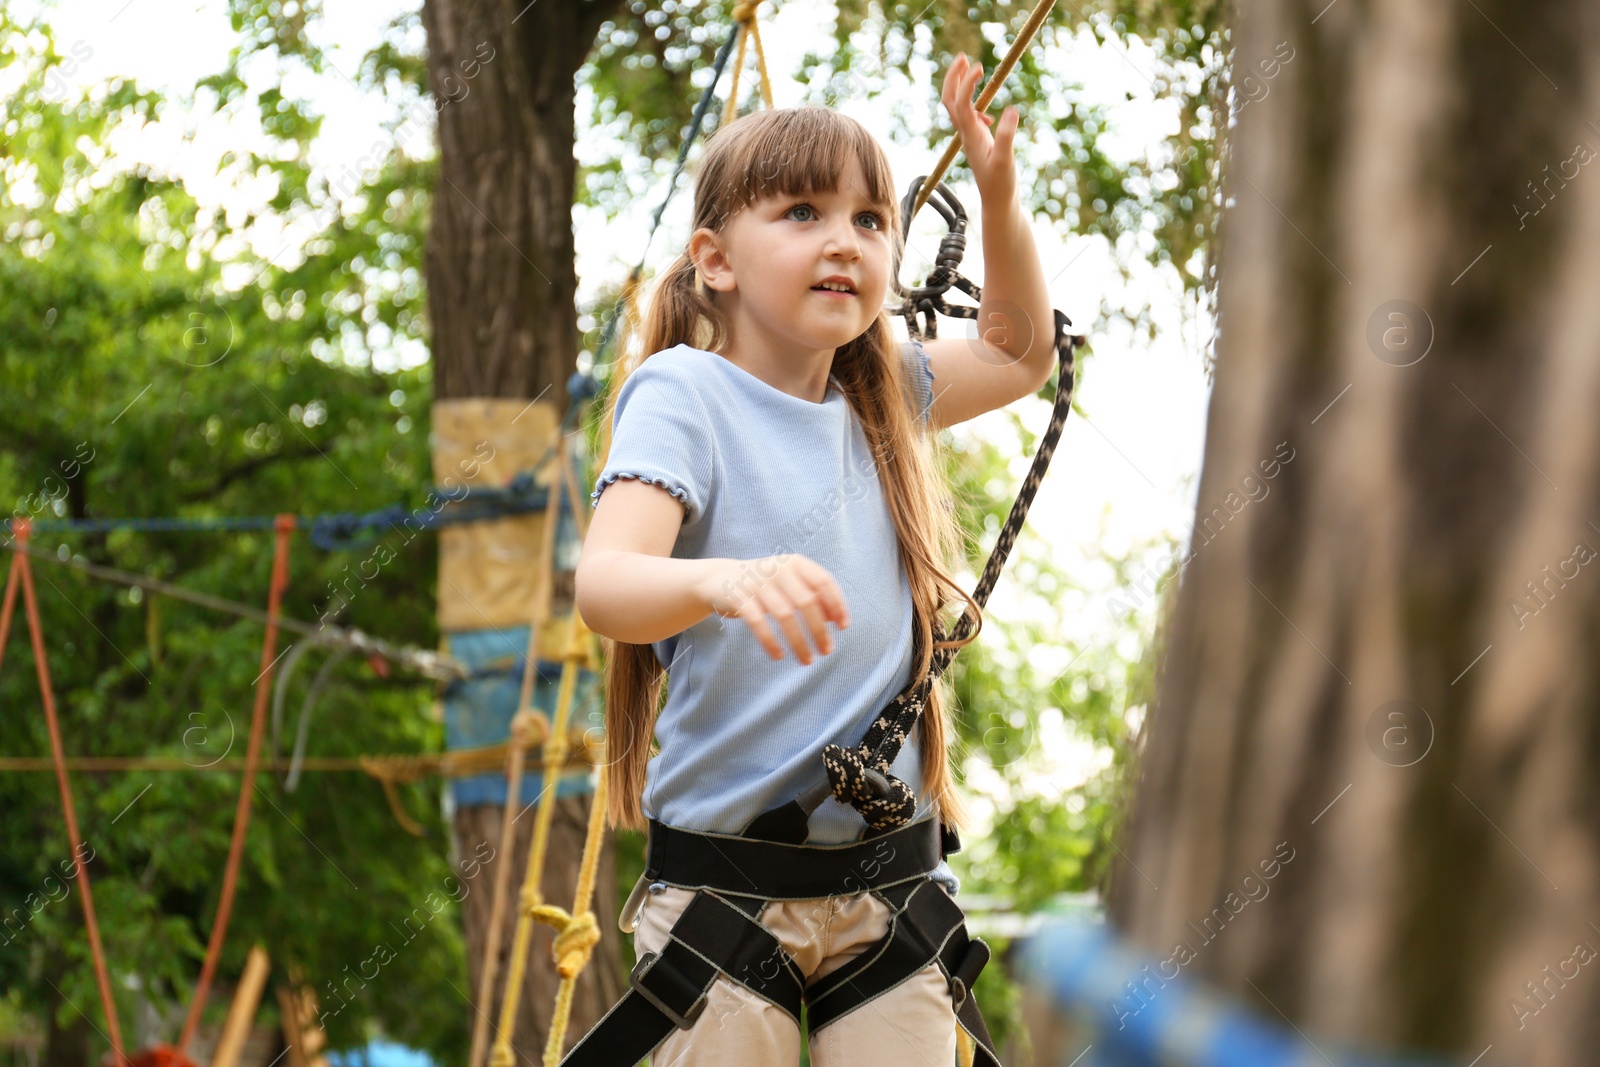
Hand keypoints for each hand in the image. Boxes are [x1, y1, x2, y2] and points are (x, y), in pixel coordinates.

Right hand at [699, 554, 850, 664]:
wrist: (720, 579)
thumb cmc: (765, 585)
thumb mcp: (790, 583)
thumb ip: (812, 595)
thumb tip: (835, 620)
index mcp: (795, 563)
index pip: (823, 582)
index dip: (836, 604)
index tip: (843, 627)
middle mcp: (778, 569)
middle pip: (806, 602)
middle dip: (819, 630)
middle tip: (827, 651)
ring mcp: (757, 582)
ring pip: (784, 615)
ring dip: (799, 641)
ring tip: (807, 661)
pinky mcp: (738, 597)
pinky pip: (758, 623)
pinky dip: (770, 641)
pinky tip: (779, 656)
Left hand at [940, 53, 1018, 206]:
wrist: (997, 203)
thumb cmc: (1001, 185)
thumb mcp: (1006, 160)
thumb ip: (1006, 136)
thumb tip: (1012, 111)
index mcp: (971, 135)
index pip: (960, 102)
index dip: (966, 83)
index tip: (979, 67)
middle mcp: (966, 134)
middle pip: (950, 100)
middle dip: (954, 77)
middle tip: (964, 57)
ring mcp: (970, 137)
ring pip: (957, 107)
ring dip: (960, 86)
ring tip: (972, 68)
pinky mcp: (977, 141)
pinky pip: (968, 117)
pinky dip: (973, 104)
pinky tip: (987, 113)